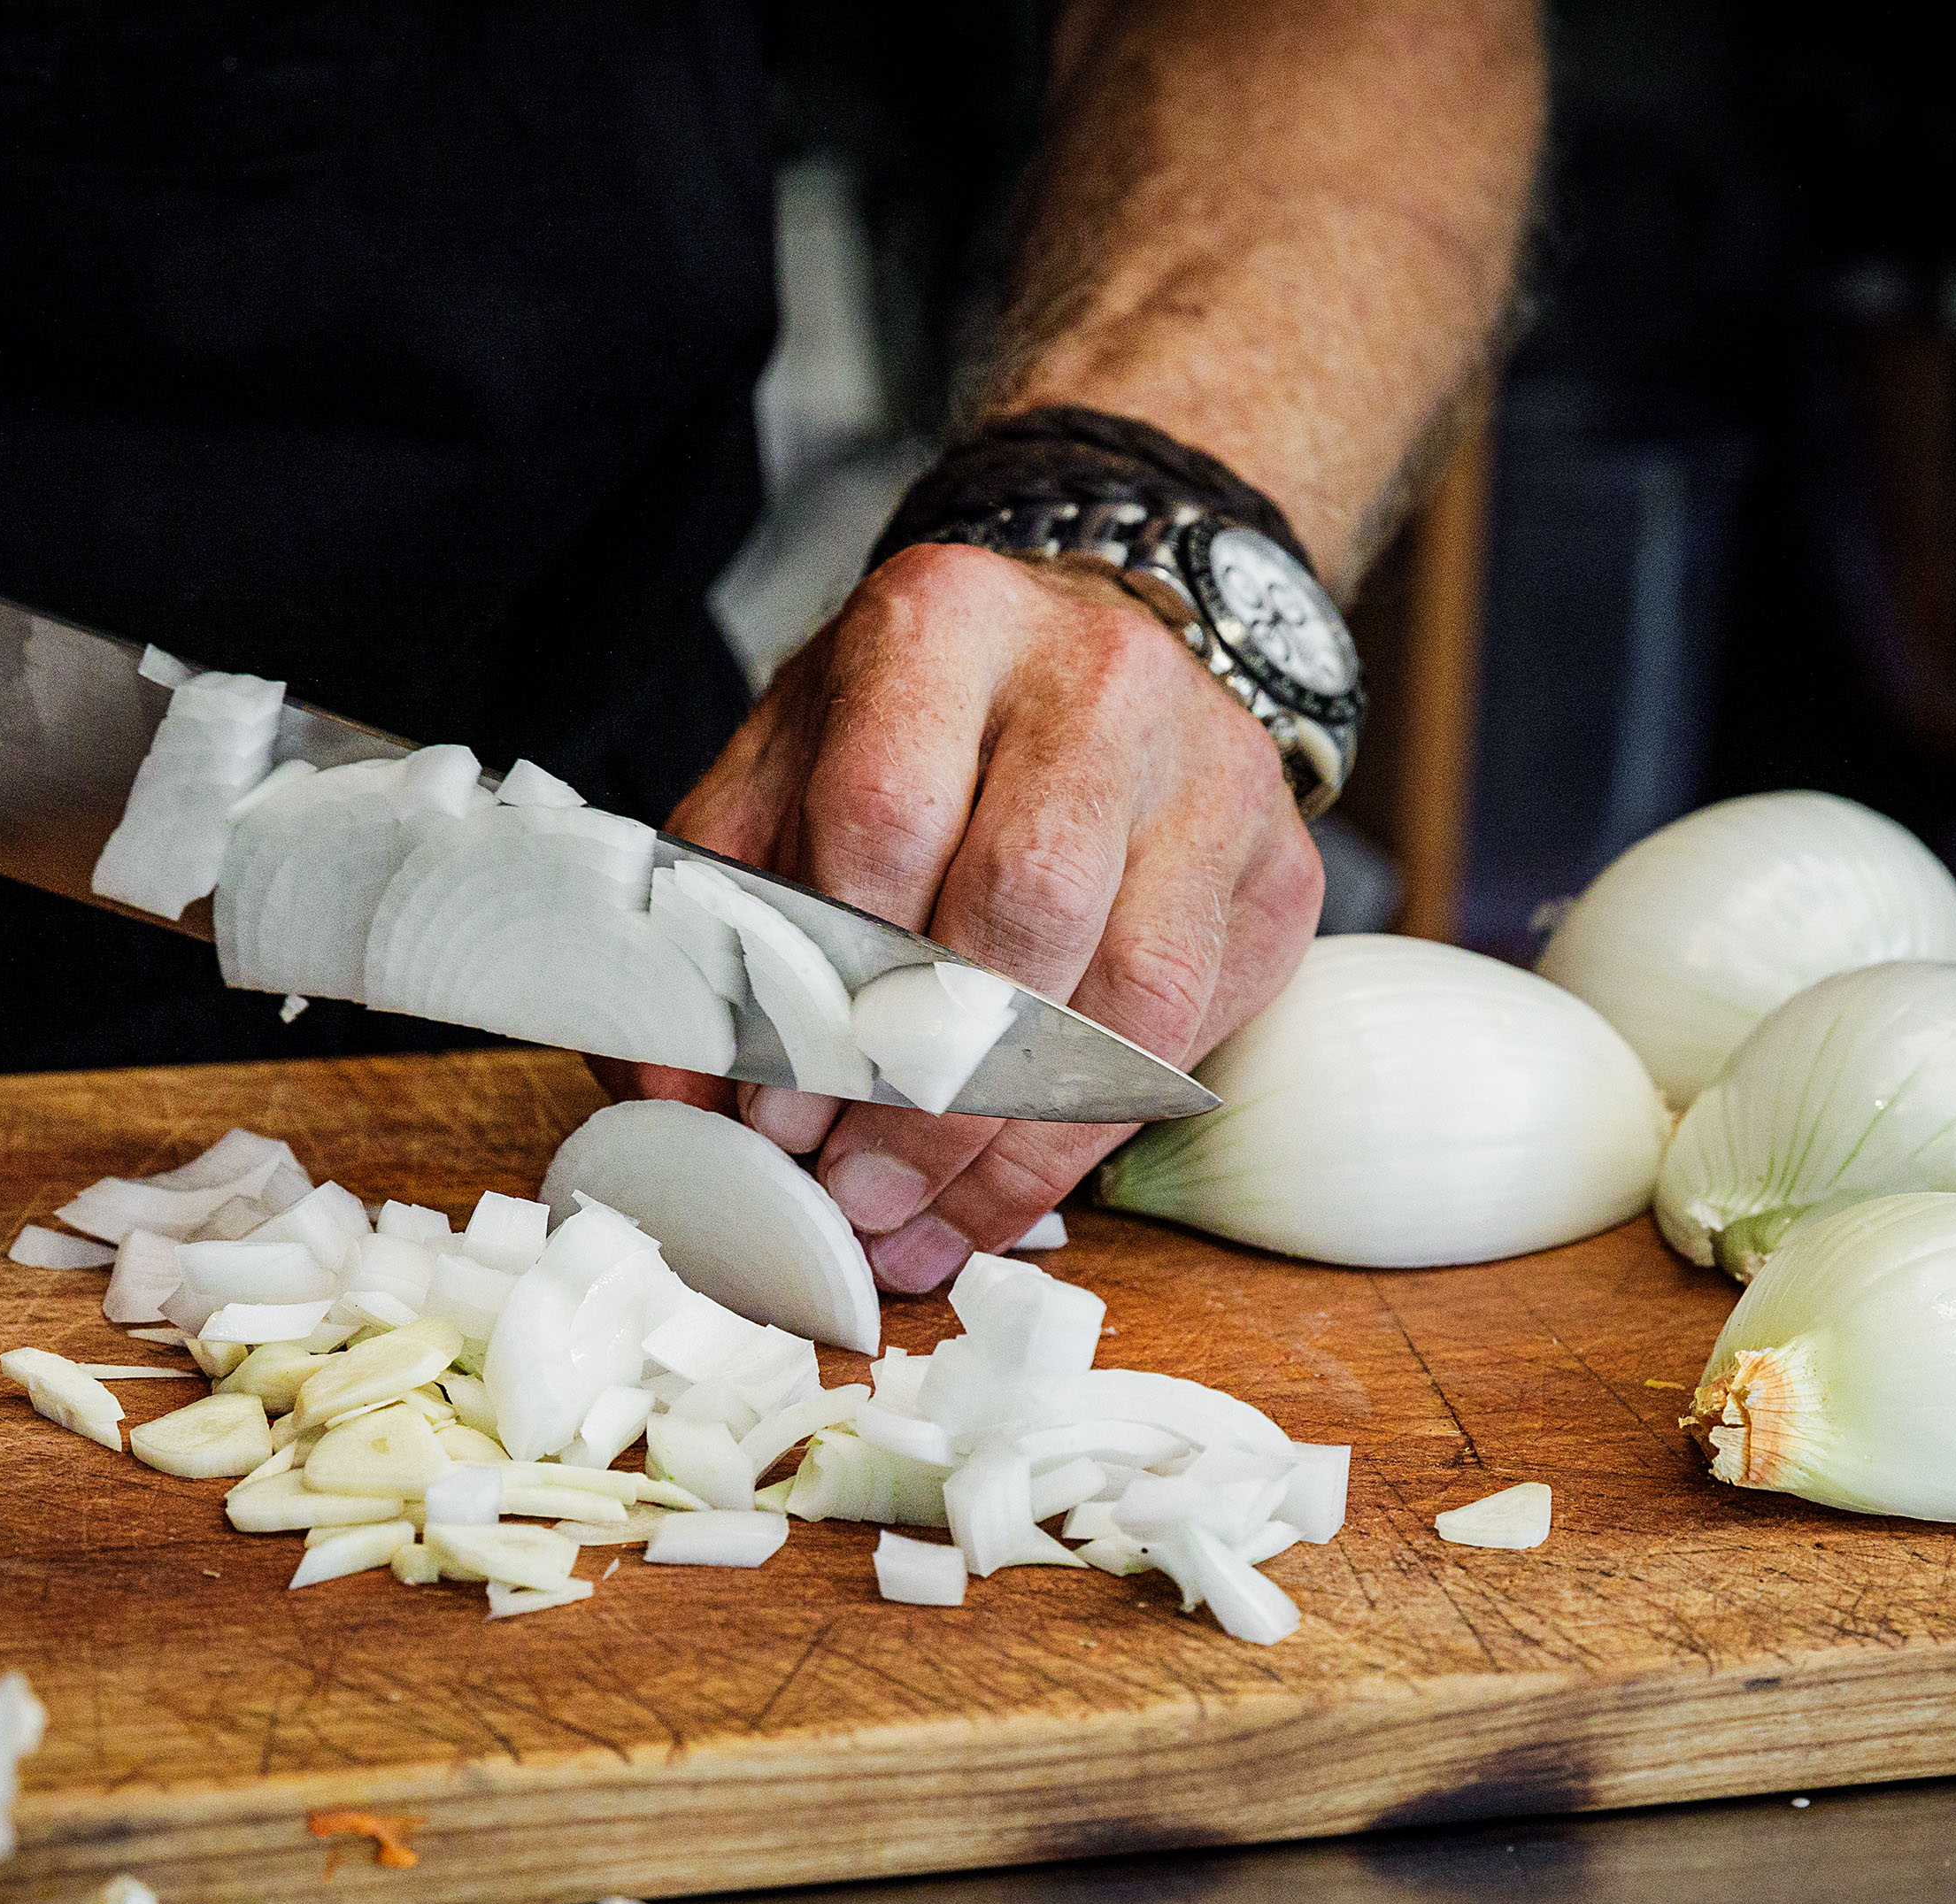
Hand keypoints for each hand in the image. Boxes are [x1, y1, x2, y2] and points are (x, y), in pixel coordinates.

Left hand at [644, 543, 1325, 1291]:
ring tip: (922, 1225)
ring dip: (1016, 1141)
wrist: (1085, 654)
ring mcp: (1212, 772)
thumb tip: (677, 1097)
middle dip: (929, 1085)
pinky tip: (1003, 1195)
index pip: (887, 814)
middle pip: (1024, 904)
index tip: (781, 1111)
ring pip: (1130, 991)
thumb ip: (717, 917)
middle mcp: (1098, 677)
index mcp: (943, 625)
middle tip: (855, 1192)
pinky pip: (1189, 1035)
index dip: (831, 983)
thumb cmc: (913, 736)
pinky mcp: (1279, 869)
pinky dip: (1089, 1138)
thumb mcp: (783, 779)